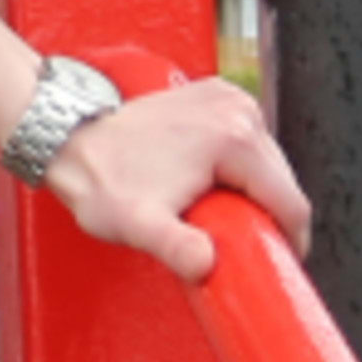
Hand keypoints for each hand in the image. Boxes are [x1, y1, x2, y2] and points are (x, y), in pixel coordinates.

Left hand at [37, 72, 306, 281]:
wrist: (70, 139)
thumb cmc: (102, 180)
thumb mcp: (139, 225)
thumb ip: (175, 248)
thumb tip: (205, 264)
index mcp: (235, 137)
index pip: (290, 201)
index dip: (289, 241)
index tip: (274, 263)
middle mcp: (238, 109)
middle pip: (281, 180)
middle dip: (267, 216)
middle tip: (240, 245)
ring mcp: (227, 98)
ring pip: (267, 162)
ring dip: (253, 192)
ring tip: (222, 217)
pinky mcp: (215, 96)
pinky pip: (246, 142)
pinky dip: (238, 167)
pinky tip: (213, 187)